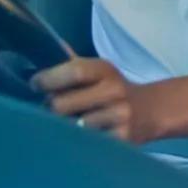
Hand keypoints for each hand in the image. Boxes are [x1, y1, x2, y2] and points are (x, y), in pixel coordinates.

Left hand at [33, 57, 152, 142]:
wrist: (151, 110)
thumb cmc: (113, 90)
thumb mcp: (99, 72)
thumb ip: (72, 63)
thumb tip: (49, 44)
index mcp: (105, 70)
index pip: (73, 71)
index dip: (48, 79)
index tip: (35, 85)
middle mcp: (114, 91)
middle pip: (61, 104)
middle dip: (50, 108)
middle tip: (52, 109)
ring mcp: (119, 116)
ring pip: (71, 127)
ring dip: (64, 127)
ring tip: (69, 124)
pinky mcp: (121, 139)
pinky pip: (85, 143)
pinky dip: (79, 142)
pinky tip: (83, 137)